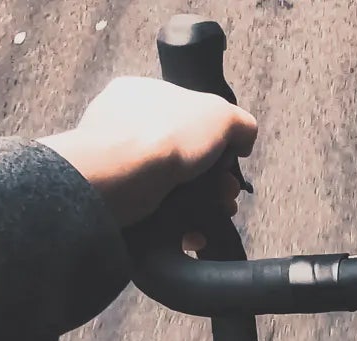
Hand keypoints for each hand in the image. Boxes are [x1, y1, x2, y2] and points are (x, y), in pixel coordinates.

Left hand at [39, 76, 257, 227]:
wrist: (123, 177)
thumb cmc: (169, 135)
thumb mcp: (222, 114)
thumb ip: (241, 123)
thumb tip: (241, 142)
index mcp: (140, 92)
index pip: (186, 112)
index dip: (215, 136)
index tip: (228, 158)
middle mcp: (123, 124)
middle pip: (184, 152)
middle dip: (214, 176)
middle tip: (227, 191)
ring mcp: (116, 162)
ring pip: (174, 184)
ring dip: (204, 201)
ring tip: (220, 211)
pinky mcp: (114, 197)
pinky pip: (156, 210)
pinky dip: (180, 222)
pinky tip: (196, 231)